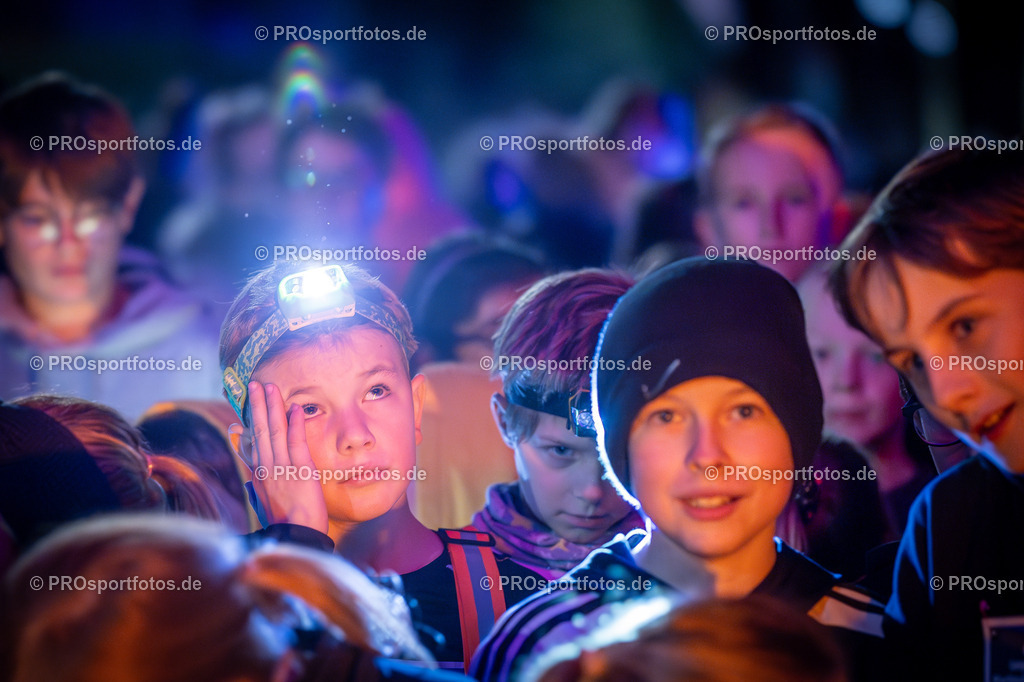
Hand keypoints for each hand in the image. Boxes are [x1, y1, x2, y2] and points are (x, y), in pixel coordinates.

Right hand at [247, 381, 328, 533]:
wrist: (295, 539)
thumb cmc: (286, 524)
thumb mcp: (266, 504)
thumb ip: (260, 486)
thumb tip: (253, 476)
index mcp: (260, 475)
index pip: (254, 441)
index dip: (251, 419)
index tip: (248, 402)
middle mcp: (267, 468)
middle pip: (260, 430)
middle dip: (257, 405)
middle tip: (255, 384)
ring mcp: (283, 469)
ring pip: (275, 432)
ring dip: (273, 407)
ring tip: (271, 387)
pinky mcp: (302, 472)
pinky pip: (297, 443)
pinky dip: (295, 424)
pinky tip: (294, 408)